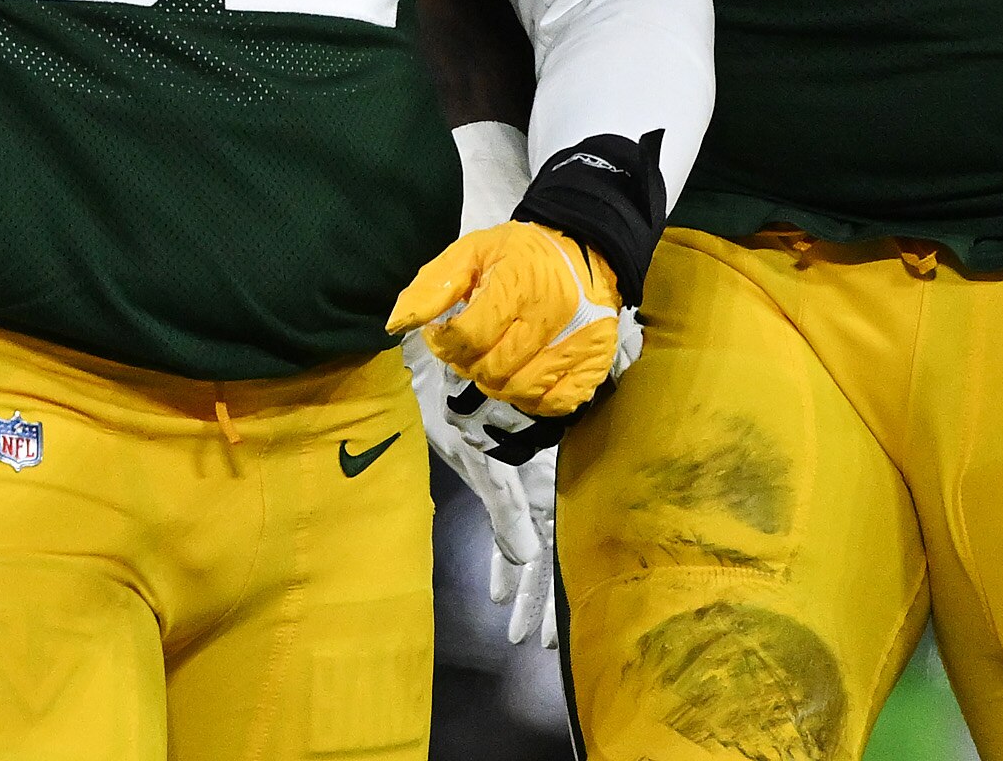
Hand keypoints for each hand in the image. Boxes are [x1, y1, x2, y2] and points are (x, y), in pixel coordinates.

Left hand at [389, 220, 623, 416]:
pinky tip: (523, 377)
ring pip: (520, 390)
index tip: (442, 332)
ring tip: (493, 361)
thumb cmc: (520, 254)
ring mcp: (577, 344)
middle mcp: (549, 317)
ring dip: (496, 383)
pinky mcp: (594, 364)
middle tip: (469, 348)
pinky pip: (556, 403)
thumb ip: (432, 286)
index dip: (444, 342)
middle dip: (469, 363)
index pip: (468, 337)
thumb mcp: (471, 252)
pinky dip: (533, 399)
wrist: (585, 250)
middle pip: (491, 368)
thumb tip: (396, 324)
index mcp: (515, 285)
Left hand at [406, 334, 558, 646]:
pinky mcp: (504, 480)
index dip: (549, 597)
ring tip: (515, 628)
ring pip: (533, 546)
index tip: (545, 636)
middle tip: (534, 641)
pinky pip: (510, 528)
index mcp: (547, 484)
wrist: (448, 361)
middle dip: (540, 601)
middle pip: (549, 556)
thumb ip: (508, 506)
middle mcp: (544, 488)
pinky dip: (505, 560)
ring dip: (525, 587)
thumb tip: (528, 559)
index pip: (555, 554)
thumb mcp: (483, 456)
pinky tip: (498, 588)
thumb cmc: (464, 404)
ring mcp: (525, 485)